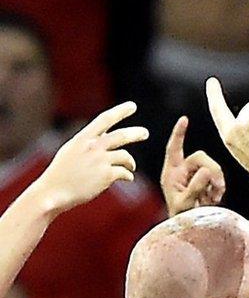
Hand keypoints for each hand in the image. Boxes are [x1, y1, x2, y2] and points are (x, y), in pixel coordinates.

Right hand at [22, 102, 146, 215]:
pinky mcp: (106, 175)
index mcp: (82, 139)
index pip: (104, 119)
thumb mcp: (71, 150)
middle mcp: (92, 147)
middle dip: (135, 133)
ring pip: (125, 156)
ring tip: (131, 167)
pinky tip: (127, 178)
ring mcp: (100, 161)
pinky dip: (128, 176)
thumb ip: (87, 142)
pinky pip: (125, 173)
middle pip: (121, 136)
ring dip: (130, 163)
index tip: (132, 106)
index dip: (120, 112)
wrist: (54, 192)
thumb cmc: (61, 173)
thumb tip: (103, 135)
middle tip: (145, 133)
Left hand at [159, 116, 226, 216]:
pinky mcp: (206, 183)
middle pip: (201, 157)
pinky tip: (215, 198)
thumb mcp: (185, 203)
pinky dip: (219, 187)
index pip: (174, 148)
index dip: (179, 134)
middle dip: (212, 171)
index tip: (184, 119)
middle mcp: (183, 171)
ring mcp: (195, 177)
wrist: (190, 232)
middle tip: (217, 188)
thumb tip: (207, 171)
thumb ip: (195, 187)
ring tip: (214, 198)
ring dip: (217, 181)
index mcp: (171, 173)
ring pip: (212, 167)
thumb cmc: (181, 219)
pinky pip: (218, 177)